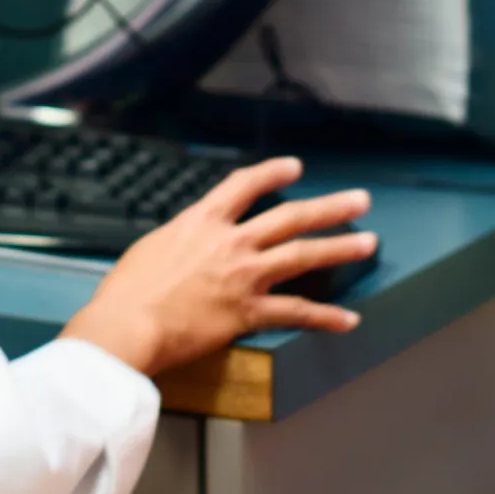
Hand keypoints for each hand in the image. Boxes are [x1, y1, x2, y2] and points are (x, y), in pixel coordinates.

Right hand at [60, 157, 373, 378]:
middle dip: (329, 207)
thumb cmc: (126, 293)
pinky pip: (296, 313)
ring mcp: (243, 277)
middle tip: (359, 200)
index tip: (293, 167)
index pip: (244, 185)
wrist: (125, 326)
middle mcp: (230, 243)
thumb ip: (179, 240)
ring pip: (302, 255)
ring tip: (368, 243)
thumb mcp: (151, 247)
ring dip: (340, 248)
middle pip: (290, 217)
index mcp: (201, 222)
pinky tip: (349, 318)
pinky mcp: (248, 313)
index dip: (272, 173)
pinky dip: (325, 317)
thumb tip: (187, 243)